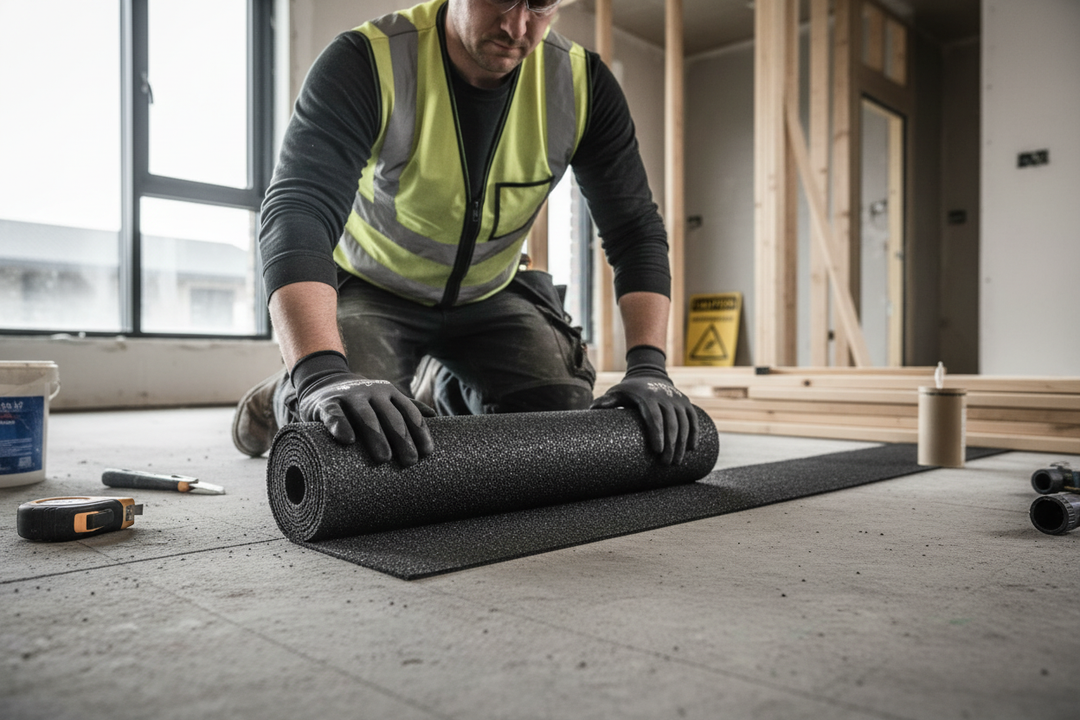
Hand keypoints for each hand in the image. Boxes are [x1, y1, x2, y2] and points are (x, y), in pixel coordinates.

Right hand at [292, 351, 434, 465]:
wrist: (322, 384)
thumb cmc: (360, 402)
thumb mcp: (384, 400)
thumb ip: (406, 406)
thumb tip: (434, 416)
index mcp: (390, 393)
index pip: (410, 413)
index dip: (419, 432)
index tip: (427, 453)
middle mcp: (373, 392)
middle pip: (392, 417)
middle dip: (403, 439)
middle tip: (410, 462)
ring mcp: (349, 396)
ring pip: (366, 416)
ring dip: (377, 436)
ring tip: (384, 458)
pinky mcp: (326, 403)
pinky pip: (335, 414)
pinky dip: (341, 425)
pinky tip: (348, 440)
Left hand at [590, 345, 697, 464]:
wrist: (649, 374)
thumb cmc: (630, 390)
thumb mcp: (617, 392)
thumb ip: (606, 401)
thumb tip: (591, 409)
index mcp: (648, 396)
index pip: (654, 417)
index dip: (657, 434)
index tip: (658, 451)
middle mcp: (665, 397)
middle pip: (671, 423)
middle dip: (671, 445)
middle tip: (666, 463)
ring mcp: (677, 399)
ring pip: (684, 423)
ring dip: (683, 444)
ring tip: (676, 462)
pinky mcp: (686, 402)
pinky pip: (693, 419)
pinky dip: (694, 433)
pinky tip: (692, 448)